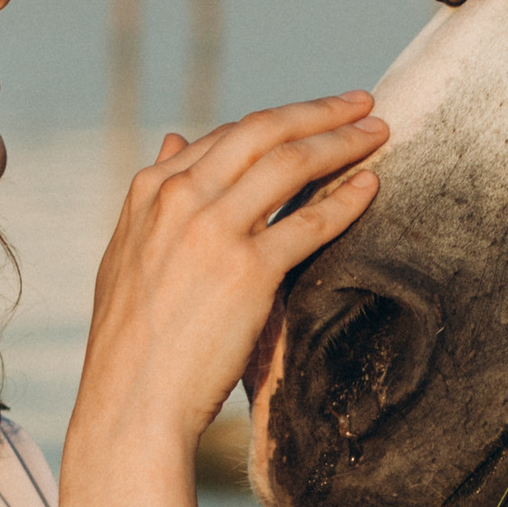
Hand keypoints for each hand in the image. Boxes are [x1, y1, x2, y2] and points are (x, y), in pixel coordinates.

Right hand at [56, 94, 387, 506]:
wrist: (131, 404)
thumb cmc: (133, 343)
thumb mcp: (129, 255)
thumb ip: (158, 199)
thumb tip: (176, 137)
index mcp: (150, 192)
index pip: (226, 136)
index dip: (277, 120)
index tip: (312, 116)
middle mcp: (179, 199)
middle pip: (263, 132)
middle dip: (318, 111)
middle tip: (362, 102)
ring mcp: (212, 231)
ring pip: (290, 163)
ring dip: (342, 141)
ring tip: (378, 132)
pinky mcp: (247, 270)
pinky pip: (310, 221)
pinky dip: (346, 200)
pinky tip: (370, 188)